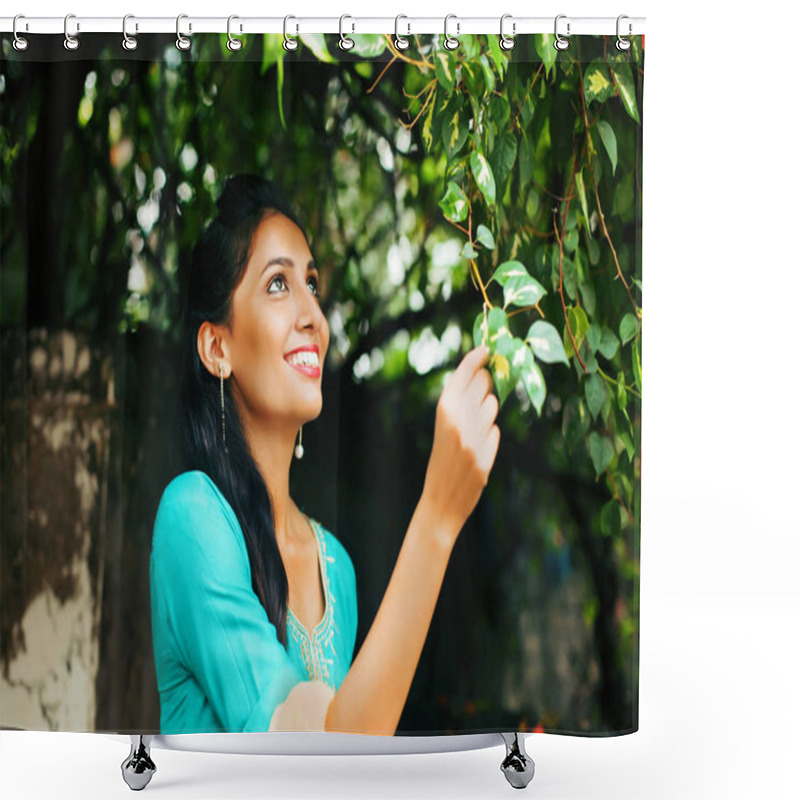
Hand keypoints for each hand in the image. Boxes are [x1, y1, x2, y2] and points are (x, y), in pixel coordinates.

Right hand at [421, 345, 500, 544]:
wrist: (439, 501)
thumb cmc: (440, 459)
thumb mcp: (442, 425)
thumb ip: (459, 403)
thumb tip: (484, 376)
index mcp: (444, 408)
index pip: (466, 371)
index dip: (478, 356)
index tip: (488, 348)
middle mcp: (460, 419)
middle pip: (484, 382)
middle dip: (485, 382)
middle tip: (480, 391)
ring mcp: (475, 437)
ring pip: (493, 405)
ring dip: (488, 411)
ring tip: (473, 428)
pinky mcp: (487, 454)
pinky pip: (495, 431)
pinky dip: (489, 435)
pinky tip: (475, 449)